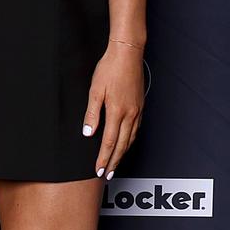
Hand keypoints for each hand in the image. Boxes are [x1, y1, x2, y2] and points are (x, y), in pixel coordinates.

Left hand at [82, 42, 143, 179]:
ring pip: (130, 139)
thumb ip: (92, 113)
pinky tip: (126, 143)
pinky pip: (136, 129)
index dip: (104, 158)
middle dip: (114, 161)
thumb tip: (88, 133)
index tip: (99, 170)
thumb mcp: (95, 89)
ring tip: (116, 163)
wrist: (127, 54)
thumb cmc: (109, 68)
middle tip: (108, 174)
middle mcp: (130, 114)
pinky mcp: (140, 106)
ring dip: (123, 153)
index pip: (109, 142)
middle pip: (122, 145)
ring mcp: (137, 111)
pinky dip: (130, 141)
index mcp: (117, 111)